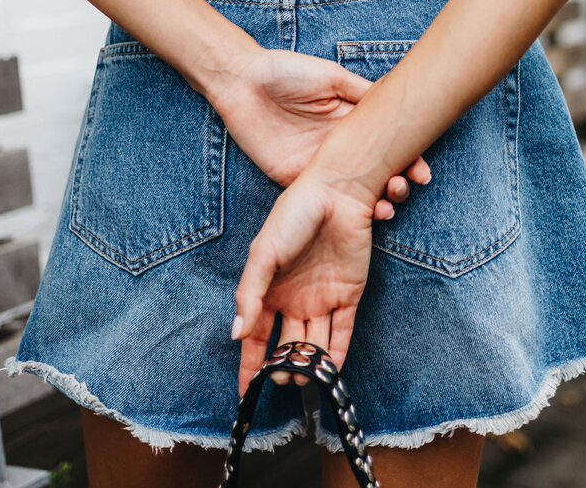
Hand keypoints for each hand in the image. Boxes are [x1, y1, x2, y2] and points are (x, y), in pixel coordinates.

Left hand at [211, 45, 430, 217]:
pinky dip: (341, 210)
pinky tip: (360, 215)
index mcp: (350, 121)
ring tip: (387, 206)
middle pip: (374, 171)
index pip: (385, 146)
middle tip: (406, 189)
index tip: (422, 173)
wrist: (242, 82)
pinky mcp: (294, 178)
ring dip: (375, 201)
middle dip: (396, 183)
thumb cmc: (286, 72)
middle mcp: (338, 146)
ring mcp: (317, 165)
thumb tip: (395, 104)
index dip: (408, 159)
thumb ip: (362, 93)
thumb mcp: (331, 76)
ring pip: (353, 190)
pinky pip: (321, 198)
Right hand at [231, 171, 373, 396]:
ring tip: (302, 377)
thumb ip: (249, 294)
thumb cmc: (293, 215)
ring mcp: (321, 298)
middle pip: (287, 344)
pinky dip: (336, 354)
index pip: (257, 336)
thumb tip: (237, 334)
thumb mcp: (263, 253)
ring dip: (309, 364)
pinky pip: (342, 332)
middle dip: (283, 366)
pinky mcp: (348, 294)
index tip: (244, 392)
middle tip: (282, 377)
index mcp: (269, 289)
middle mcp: (294, 298)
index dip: (250, 364)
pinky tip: (328, 372)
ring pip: (314, 344)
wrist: (336, 193)